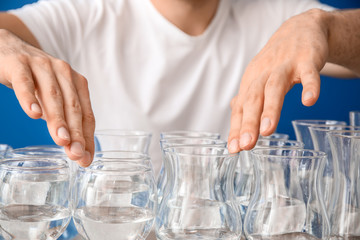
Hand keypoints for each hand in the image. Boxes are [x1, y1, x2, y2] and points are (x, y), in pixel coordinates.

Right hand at [0, 29, 94, 165]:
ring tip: (62, 140)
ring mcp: (42, 66)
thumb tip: (74, 148)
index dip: (87, 137)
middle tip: (76, 154)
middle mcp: (63, 72)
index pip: (86, 114)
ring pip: (53, 96)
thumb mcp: (53, 97)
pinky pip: (25, 82)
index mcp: (76, 83)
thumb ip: (62, 118)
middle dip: (77, 133)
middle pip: (73, 107)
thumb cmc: (34, 78)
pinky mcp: (19, 63)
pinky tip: (34, 114)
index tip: (86, 159)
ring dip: (59, 120)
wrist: (6, 47)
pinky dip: (30, 98)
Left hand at [228, 9, 328, 152]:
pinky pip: (309, 74)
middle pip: (253, 99)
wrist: (299, 30)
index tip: (234, 149)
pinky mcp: (306, 60)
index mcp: (250, 82)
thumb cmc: (275, 62)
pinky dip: (310, 86)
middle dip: (248, 123)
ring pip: (275, 88)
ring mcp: (285, 66)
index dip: (236, 128)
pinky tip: (309, 101)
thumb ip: (247, 105)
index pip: (240, 108)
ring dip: (270, 109)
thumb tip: (234, 130)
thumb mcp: (257, 81)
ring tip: (267, 131)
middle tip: (246, 145)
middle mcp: (263, 74)